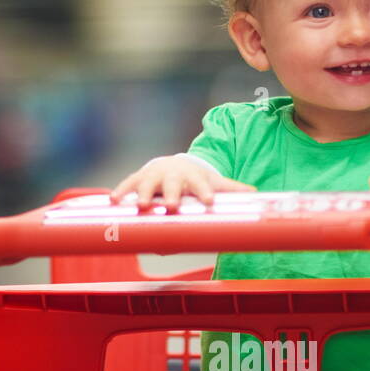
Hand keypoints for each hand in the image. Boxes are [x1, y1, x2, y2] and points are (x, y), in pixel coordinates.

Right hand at [109, 155, 255, 211]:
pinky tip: (113, 201)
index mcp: (194, 177)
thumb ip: (232, 190)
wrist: (175, 163)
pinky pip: (128, 184)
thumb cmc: (196, 179)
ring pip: (148, 185)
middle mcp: (173, 175)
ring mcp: (155, 176)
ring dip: (143, 195)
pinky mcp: (139, 178)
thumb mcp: (214, 182)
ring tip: (140, 206)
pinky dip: (121, 191)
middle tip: (172, 206)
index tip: (209, 201)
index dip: (204, 193)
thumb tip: (256, 193)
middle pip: (173, 185)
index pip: (201, 185)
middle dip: (172, 194)